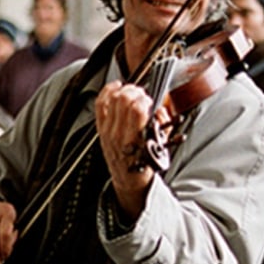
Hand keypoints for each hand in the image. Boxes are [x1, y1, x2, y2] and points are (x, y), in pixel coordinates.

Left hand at [94, 81, 154, 219]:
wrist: (129, 178)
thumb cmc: (145, 163)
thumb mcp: (161, 144)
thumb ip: (163, 123)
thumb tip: (161, 107)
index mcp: (135, 138)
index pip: (137, 109)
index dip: (145, 99)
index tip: (151, 100)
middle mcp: (118, 134)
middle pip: (124, 99)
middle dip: (136, 91)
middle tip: (143, 94)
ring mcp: (107, 131)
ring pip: (113, 99)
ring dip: (126, 90)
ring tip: (133, 92)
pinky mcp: (101, 128)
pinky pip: (101, 104)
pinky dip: (107, 91)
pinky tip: (116, 86)